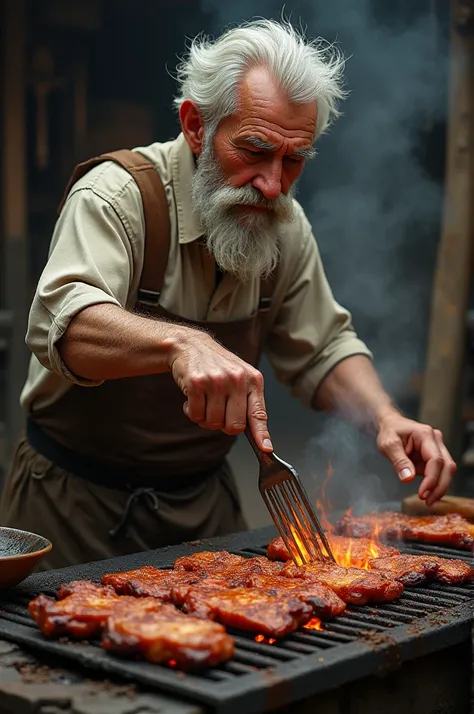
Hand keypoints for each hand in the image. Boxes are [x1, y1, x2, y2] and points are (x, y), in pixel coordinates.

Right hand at [169, 328, 272, 451]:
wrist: (191, 346)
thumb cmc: (218, 366)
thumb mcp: (241, 378)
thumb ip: (249, 403)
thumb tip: (258, 436)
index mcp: (253, 380)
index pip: (259, 414)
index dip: (261, 434)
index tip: (265, 449)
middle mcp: (237, 380)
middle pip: (234, 426)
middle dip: (224, 425)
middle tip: (219, 411)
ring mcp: (216, 381)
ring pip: (213, 423)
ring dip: (206, 418)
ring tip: (205, 400)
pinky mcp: (196, 383)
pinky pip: (196, 415)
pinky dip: (192, 412)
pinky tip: (193, 398)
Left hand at [376, 411, 455, 504]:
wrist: (390, 425)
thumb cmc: (389, 432)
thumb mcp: (388, 445)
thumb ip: (398, 461)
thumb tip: (408, 478)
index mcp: (425, 434)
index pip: (435, 460)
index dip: (431, 479)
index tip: (422, 494)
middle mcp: (436, 440)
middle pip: (447, 466)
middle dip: (440, 486)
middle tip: (428, 501)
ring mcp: (437, 448)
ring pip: (447, 470)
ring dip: (440, 487)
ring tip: (428, 501)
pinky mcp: (435, 457)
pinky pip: (440, 472)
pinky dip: (436, 485)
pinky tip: (428, 495)